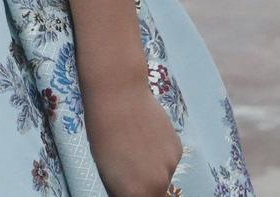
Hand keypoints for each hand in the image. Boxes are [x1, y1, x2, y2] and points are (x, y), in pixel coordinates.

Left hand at [85, 78, 183, 196]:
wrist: (119, 93)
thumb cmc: (102, 131)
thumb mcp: (104, 168)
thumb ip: (122, 188)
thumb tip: (130, 191)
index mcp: (135, 193)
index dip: (131, 193)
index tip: (127, 185)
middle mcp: (158, 184)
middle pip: (153, 193)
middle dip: (143, 185)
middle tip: (128, 164)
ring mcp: (170, 166)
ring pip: (162, 176)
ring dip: (152, 168)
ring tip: (135, 145)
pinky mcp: (177, 149)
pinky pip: (168, 160)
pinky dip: (159, 153)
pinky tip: (146, 135)